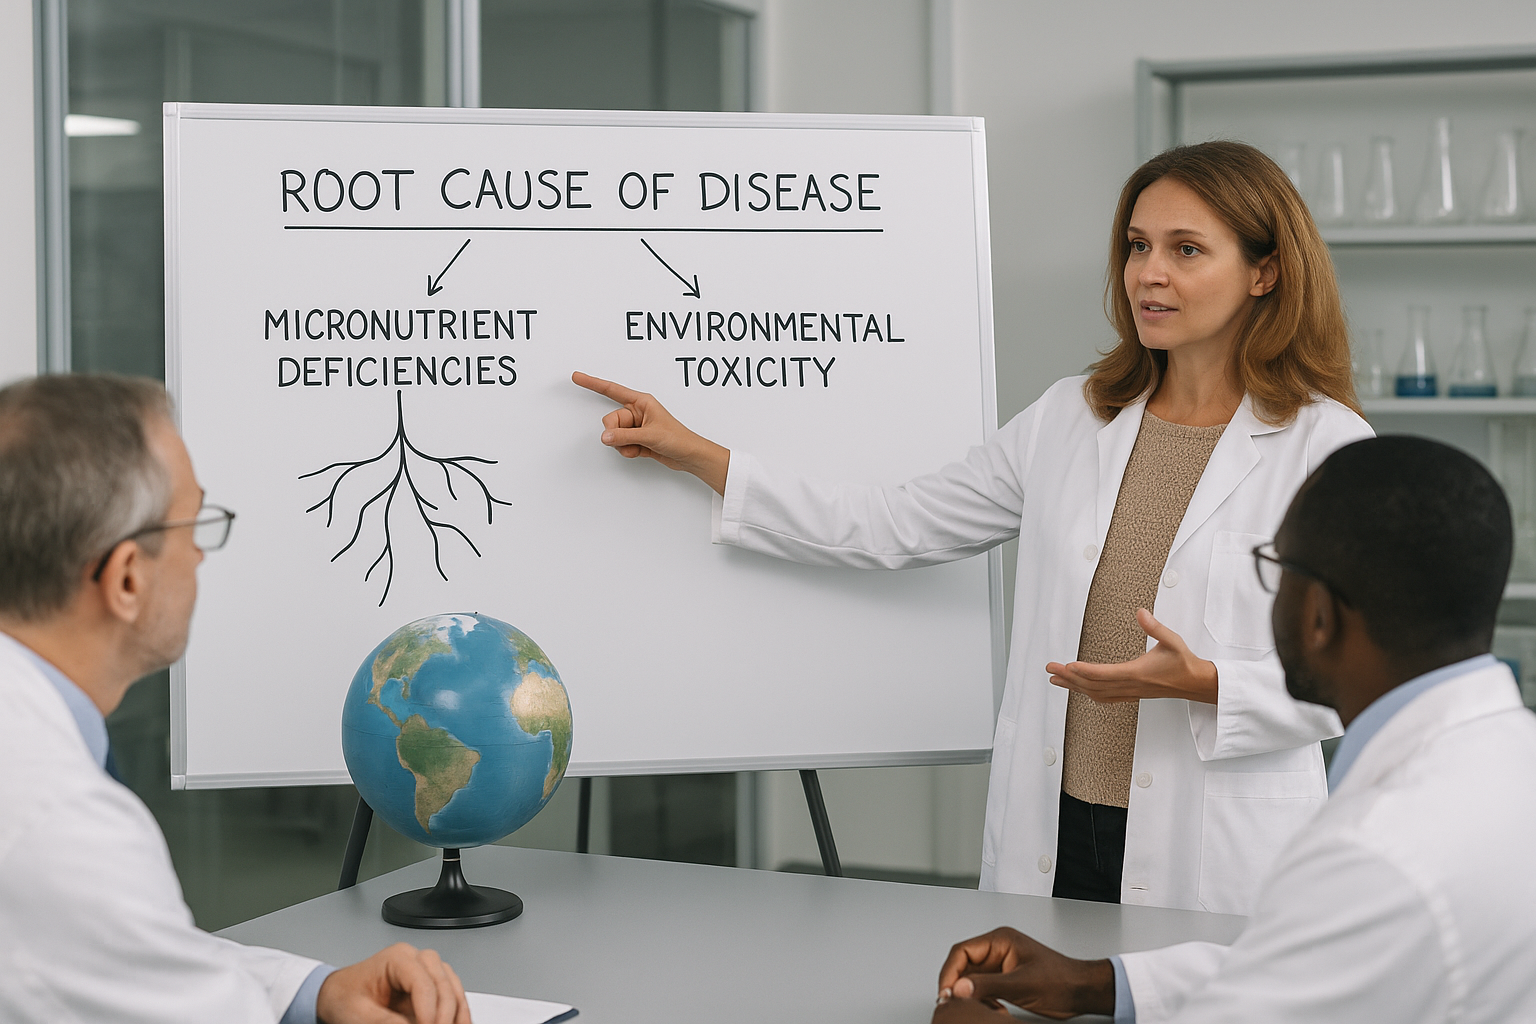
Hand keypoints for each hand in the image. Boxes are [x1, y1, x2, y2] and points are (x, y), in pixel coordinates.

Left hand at [316, 943, 470, 1023]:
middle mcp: (416, 960)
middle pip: (443, 984)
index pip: (423, 982)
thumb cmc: (344, 998)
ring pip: (453, 989)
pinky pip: (452, 997)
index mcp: (397, 958)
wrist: (337, 997)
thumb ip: (386, 1022)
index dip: (428, 1010)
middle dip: (444, 1014)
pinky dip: (457, 1014)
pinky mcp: (431, 986)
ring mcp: (426, 971)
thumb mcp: (359, 1014)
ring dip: (457, 1014)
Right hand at [571, 372, 729, 494]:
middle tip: (634, 438)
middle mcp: (636, 412)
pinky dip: (628, 451)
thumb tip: (605, 436)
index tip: (577, 377)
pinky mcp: (636, 439)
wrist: (689, 455)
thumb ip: (624, 436)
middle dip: (618, 433)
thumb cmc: (678, 438)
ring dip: (624, 445)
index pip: (611, 390)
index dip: (593, 383)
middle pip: (610, 420)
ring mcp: (635, 427)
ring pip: (614, 435)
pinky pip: (620, 445)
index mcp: (641, 401)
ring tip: (642, 445)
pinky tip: (642, 451)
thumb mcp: (650, 435)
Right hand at [936, 927, 1114, 1019]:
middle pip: (964, 964)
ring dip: (970, 994)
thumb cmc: (1061, 980)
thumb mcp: (1021, 984)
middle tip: (953, 1002)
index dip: (950, 971)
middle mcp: (998, 949)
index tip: (946, 991)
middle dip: (957, 984)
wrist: (1082, 991)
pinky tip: (990, 1009)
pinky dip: (981, 1000)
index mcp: (1000, 940)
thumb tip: (959, 988)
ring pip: (971, 978)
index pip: (962, 951)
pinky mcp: (1005, 978)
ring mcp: (1001, 964)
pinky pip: (983, 987)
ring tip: (973, 1008)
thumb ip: (988, 986)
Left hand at [1047, 609, 1217, 704]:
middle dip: (1069, 678)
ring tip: (1056, 681)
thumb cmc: (1184, 662)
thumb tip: (1141, 612)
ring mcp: (1130, 692)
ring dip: (1075, 687)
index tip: (1068, 665)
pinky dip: (1089, 693)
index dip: (1084, 671)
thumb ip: (1155, 627)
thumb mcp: (1172, 640)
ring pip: (1096, 693)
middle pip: (1093, 684)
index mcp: (1137, 673)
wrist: (1196, 683)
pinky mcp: (1131, 695)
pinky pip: (1105, 697)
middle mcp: (1130, 685)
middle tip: (1050, 670)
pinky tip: (1080, 690)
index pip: (1104, 674)